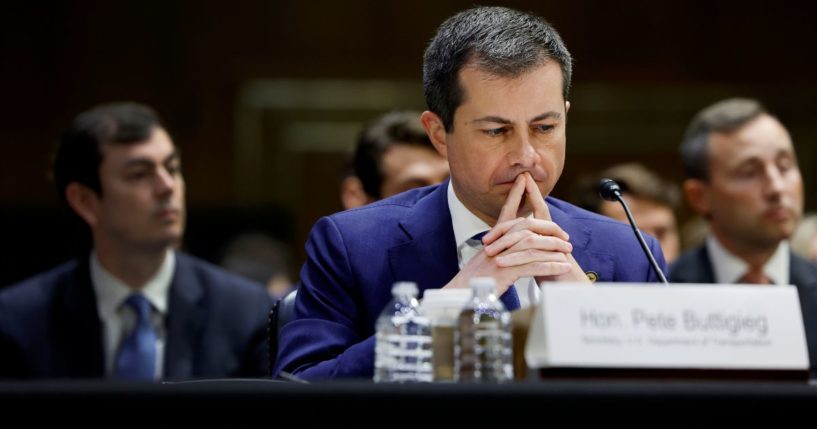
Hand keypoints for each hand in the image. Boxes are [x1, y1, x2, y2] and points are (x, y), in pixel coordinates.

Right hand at [444, 173, 583, 294]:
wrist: (459, 294)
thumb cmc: (472, 280)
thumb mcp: (484, 260)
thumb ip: (497, 251)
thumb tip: (507, 248)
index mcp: (493, 240)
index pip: (505, 212)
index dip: (515, 195)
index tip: (524, 181)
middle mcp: (497, 244)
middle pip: (526, 226)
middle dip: (548, 228)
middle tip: (565, 236)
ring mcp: (502, 257)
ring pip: (533, 245)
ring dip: (554, 248)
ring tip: (568, 253)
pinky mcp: (506, 271)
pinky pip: (534, 266)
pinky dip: (551, 266)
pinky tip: (562, 268)